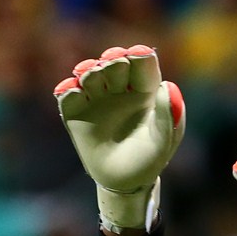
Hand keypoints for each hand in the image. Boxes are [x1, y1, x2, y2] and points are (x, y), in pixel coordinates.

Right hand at [54, 45, 184, 232]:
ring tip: (88, 75)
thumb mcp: (164, 139)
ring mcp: (96, 99)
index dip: (138, 55)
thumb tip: (168, 86)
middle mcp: (119, 89)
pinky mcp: (76, 112)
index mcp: (145, 90)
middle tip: (111, 63)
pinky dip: (68, 90)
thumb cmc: (150, 157)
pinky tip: (72, 90)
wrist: (125, 181)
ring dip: (88, 70)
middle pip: (114, 64)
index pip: (142, 64)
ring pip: (90, 74)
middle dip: (112, 60)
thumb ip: (169, 115)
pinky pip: (68, 96)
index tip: (134, 54)